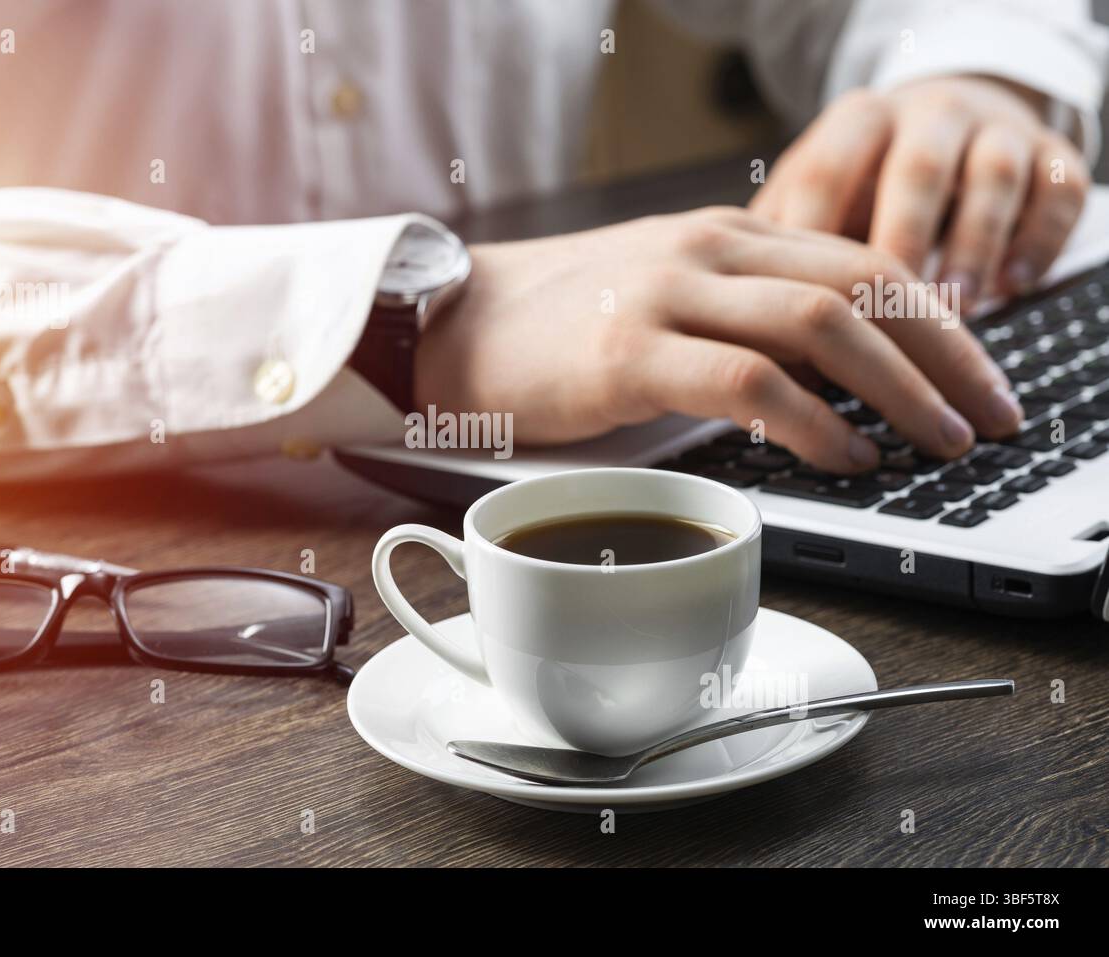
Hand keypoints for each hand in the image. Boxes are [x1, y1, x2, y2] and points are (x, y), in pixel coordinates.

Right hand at [414, 208, 1023, 473]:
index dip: (940, 323)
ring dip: (898, 388)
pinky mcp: (625, 350)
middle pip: (864, 284)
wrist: (448, 324)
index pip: (864, 261)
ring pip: (820, 322)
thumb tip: (835, 381)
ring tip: (936, 443)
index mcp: (724, 235)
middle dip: (946, 356)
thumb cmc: (557, 327)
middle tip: (988, 419)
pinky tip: (844, 455)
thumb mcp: (665, 298)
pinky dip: (811, 419)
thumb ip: (742, 317)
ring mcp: (665, 292)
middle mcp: (707, 248)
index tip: (981, 380)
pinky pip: (745, 378)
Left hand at [751, 77, 1090, 311]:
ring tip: (954, 310)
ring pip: (992, 176)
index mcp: (856, 122)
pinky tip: (1013, 289)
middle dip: (903, 243)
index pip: (828, 172)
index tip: (797, 304)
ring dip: (973, 245)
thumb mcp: (814, 200)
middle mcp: (926, 113)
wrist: (948, 122)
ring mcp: (993, 129)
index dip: (813, 239)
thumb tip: (748, 336)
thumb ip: (780, 248)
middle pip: (916, 171)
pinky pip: (1058, 188)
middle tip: (884, 315)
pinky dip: (1039, 239)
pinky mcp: (1049, 153)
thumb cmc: (861, 186)